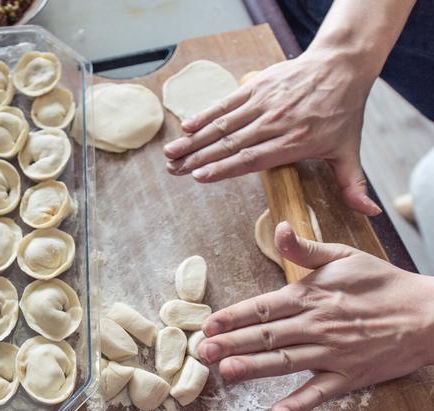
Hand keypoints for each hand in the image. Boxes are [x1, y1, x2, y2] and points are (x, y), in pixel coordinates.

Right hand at [163, 48, 381, 215]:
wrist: (341, 66)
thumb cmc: (342, 111)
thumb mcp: (348, 150)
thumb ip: (353, 184)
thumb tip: (369, 213)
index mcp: (293, 143)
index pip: (251, 159)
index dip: (223, 168)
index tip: (199, 177)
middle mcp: (274, 123)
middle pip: (229, 144)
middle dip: (198, 158)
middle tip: (174, 171)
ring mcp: (263, 103)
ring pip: (222, 125)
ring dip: (194, 140)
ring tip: (171, 153)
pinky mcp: (256, 87)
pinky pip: (226, 103)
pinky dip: (205, 114)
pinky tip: (186, 127)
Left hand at [198, 222, 433, 410]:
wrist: (428, 315)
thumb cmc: (383, 284)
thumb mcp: (345, 256)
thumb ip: (306, 248)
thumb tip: (279, 228)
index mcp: (311, 296)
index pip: (263, 307)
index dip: (233, 315)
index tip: (209, 323)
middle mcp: (316, 325)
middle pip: (265, 335)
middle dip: (231, 344)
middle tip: (203, 352)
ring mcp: (332, 354)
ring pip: (284, 362)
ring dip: (253, 368)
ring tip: (226, 373)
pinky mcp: (349, 377)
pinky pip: (320, 393)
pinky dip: (299, 404)